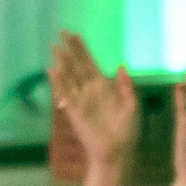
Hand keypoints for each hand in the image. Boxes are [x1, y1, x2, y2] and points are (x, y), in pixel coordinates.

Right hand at [48, 31, 139, 169]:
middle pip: (77, 65)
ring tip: (55, 47)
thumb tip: (121, 66)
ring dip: (62, 62)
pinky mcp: (74, 112)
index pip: (90, 63)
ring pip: (69, 76)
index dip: (82, 49)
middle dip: (70, 49)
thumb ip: (126, 86)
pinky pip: (65, 94)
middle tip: (61, 31)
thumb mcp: (132, 106)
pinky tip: (52, 70)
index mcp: (104, 88)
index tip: (75, 35)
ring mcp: (81, 100)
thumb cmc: (127, 133)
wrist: (118, 153)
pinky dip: (58, 82)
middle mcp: (90, 91)